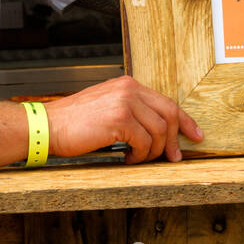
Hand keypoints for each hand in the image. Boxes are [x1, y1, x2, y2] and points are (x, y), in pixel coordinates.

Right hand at [45, 76, 202, 162]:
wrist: (48, 126)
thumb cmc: (74, 122)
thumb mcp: (107, 107)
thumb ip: (132, 111)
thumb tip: (158, 133)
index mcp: (128, 85)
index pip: (166, 102)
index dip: (185, 121)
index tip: (196, 135)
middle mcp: (129, 89)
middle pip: (169, 115)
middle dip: (174, 140)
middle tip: (173, 157)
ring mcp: (125, 102)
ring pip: (158, 131)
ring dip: (152, 152)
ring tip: (137, 159)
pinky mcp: (119, 119)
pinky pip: (143, 142)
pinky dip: (139, 156)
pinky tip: (127, 158)